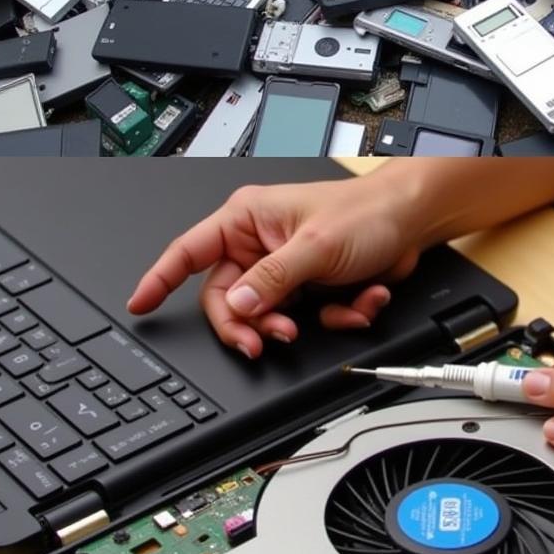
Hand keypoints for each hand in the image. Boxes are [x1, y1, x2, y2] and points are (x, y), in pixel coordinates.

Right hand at [127, 178, 420, 357]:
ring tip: (327, 313)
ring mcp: (286, 267)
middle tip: (268, 341)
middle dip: (252, 323)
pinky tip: (359, 299)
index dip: (160, 278)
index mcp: (248, 219)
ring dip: (300, 323)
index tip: (140, 304)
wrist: (412, 220)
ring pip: (267, 315)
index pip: (189, 251)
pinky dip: (334, 316)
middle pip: (228, 298)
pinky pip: (304, 317)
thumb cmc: (367, 213)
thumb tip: (236, 306)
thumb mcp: (315, 247)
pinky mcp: (310, 286)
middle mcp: (261, 243)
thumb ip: (272, 280)